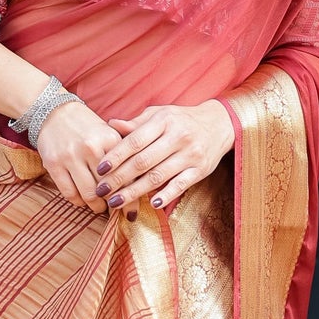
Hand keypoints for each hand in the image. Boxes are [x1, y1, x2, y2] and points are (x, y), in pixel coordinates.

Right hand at [34, 99, 122, 213]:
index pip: (125, 175)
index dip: (130, 199)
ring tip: (99, 206)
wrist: (55, 112)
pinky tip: (82, 200)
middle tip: (114, 209)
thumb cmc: (88, 128)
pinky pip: (69, 193)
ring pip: (89, 194)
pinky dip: (78, 201)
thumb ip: (125, 155)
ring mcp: (71, 156)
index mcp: (110, 139)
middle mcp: (91, 147)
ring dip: (96, 206)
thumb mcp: (110, 134)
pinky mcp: (54, 164)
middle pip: (108, 188)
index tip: (131, 214)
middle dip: (113, 204)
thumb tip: (141, 185)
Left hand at [96, 101, 235, 217]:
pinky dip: (166, 195)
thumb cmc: (181, 120)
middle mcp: (178, 137)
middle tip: (102, 191)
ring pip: (158, 176)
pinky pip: (181, 184)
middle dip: (119, 178)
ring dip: (135, 191)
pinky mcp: (200, 170)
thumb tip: (110, 124)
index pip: (135, 141)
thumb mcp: (160, 115)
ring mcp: (190, 154)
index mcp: (164, 121)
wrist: (219, 124)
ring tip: (116, 203)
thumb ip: (136, 123)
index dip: (116, 156)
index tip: (99, 169)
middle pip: (143, 161)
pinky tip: (152, 204)